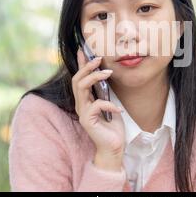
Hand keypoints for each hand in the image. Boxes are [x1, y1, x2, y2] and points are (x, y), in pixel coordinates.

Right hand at [72, 48, 125, 169]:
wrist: (113, 146)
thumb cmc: (112, 125)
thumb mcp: (109, 102)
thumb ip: (104, 90)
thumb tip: (105, 73)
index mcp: (84, 99)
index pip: (79, 77)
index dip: (80, 63)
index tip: (83, 49)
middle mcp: (80, 104)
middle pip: (76, 79)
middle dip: (87, 66)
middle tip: (100, 59)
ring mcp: (82, 112)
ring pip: (81, 87)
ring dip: (95, 77)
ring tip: (108, 74)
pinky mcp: (87, 121)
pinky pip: (96, 105)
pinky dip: (109, 104)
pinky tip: (118, 110)